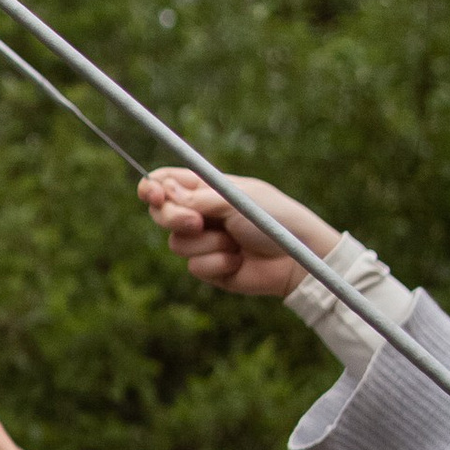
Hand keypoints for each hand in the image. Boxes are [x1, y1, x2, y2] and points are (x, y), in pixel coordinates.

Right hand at [138, 167, 336, 300]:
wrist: (297, 258)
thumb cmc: (274, 220)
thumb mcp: (237, 201)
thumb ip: (199, 198)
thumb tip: (164, 192)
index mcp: (208, 189)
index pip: (168, 182)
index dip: (153, 187)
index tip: (153, 194)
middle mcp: (201, 214)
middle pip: (162, 213)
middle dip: (174, 218)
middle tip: (197, 223)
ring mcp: (204, 242)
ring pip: (177, 244)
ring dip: (207, 244)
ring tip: (235, 242)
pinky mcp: (210, 267)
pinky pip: (194, 266)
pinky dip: (218, 263)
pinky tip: (239, 261)